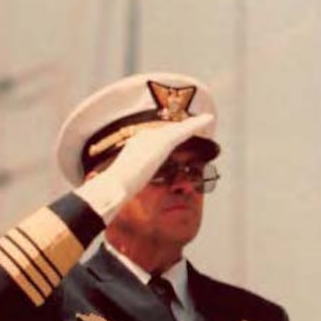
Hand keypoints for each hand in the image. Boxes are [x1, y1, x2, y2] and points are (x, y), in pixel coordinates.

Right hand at [74, 112, 213, 221]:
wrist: (115, 185)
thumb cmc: (112, 190)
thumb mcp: (118, 187)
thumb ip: (120, 189)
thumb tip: (114, 200)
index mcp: (132, 146)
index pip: (152, 138)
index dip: (164, 137)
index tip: (174, 136)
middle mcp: (142, 138)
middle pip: (165, 132)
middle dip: (179, 128)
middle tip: (194, 124)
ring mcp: (152, 139)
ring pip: (176, 129)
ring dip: (191, 124)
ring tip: (203, 120)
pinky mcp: (163, 142)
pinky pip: (184, 130)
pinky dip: (197, 124)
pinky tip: (208, 120)